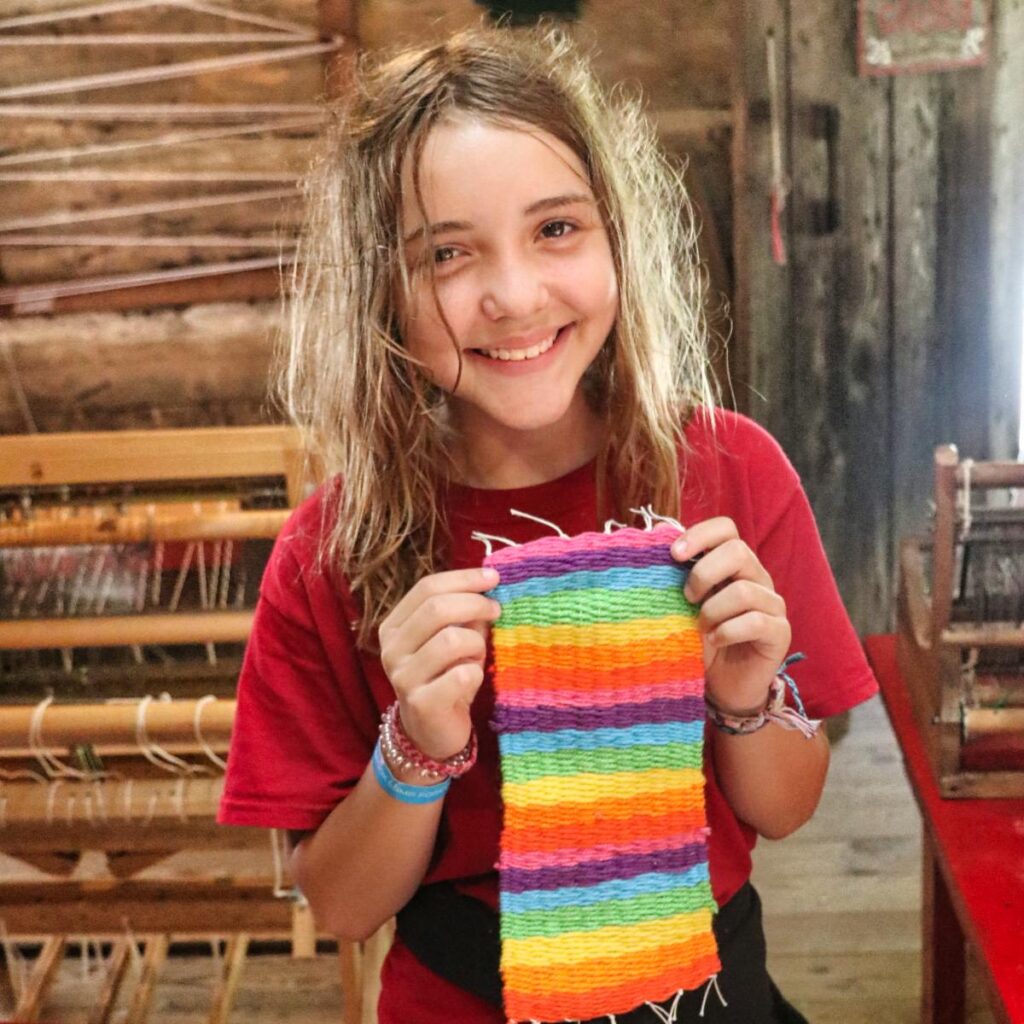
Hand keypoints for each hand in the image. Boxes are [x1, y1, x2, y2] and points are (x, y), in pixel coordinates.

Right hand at [378, 567, 500, 760]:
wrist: (431, 733)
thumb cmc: (445, 677)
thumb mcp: (452, 638)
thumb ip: (463, 612)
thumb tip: (489, 583)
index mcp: (394, 626)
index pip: (427, 587)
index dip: (463, 579)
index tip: (493, 578)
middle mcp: (391, 649)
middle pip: (437, 608)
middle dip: (475, 604)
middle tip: (497, 610)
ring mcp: (402, 676)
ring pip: (452, 639)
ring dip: (477, 644)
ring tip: (478, 656)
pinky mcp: (420, 702)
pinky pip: (463, 674)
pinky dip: (477, 673)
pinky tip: (471, 680)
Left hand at [671, 517, 789, 715]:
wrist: (720, 685)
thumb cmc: (699, 640)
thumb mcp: (681, 605)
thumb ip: (675, 572)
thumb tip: (656, 530)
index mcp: (733, 564)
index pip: (726, 528)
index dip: (700, 535)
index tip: (673, 555)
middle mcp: (756, 578)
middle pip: (738, 551)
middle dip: (704, 574)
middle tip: (687, 598)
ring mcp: (772, 604)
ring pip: (744, 591)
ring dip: (713, 611)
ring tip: (701, 628)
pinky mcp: (780, 631)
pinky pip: (756, 621)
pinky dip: (727, 632)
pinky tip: (715, 641)